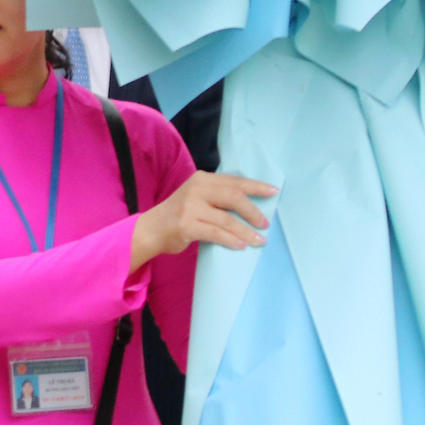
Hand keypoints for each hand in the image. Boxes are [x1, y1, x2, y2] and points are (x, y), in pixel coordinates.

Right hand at [130, 171, 275, 268]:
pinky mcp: (186, 225)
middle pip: (233, 197)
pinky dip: (231, 240)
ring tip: (259, 241)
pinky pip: (215, 233)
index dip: (255, 187)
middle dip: (253, 211)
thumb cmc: (179, 215)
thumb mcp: (197, 197)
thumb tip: (250, 206)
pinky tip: (241, 246)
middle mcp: (196, 189)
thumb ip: (217, 196)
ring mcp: (190, 207)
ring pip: (227, 219)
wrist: (151, 229)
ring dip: (246, 231)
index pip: (234, 181)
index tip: (273, 192)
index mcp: (202, 179)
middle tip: (265, 224)